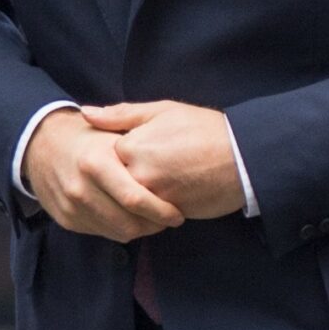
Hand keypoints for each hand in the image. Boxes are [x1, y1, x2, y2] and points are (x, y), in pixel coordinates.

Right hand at [21, 107, 184, 242]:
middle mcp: (81, 188)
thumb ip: (140, 144)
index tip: (178, 213)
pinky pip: (103, 233)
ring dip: (141, 229)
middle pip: (129, 223)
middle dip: (155, 225)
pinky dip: (121, 229)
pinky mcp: (67, 220)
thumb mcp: (110, 128)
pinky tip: (131, 217)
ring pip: (118, 232)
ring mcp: (72, 207)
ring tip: (153, 218)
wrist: (40, 144)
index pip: (136, 199)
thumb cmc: (86, 136)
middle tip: (170, 219)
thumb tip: (168, 155)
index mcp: (96, 162)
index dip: (162, 211)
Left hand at [81, 100, 245, 220]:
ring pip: (128, 203)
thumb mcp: (163, 110)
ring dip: (134, 199)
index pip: (104, 158)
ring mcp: (152, 197)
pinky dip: (149, 213)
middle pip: (114, 184)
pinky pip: (146, 218)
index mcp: (132, 146)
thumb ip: (120, 114)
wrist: (243, 157)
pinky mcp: (167, 215)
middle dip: (121, 181)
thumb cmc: (204, 129)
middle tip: (149, 170)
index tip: (135, 152)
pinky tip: (162, 200)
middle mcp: (137, 174)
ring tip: (155, 185)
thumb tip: (85, 113)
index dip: (118, 156)